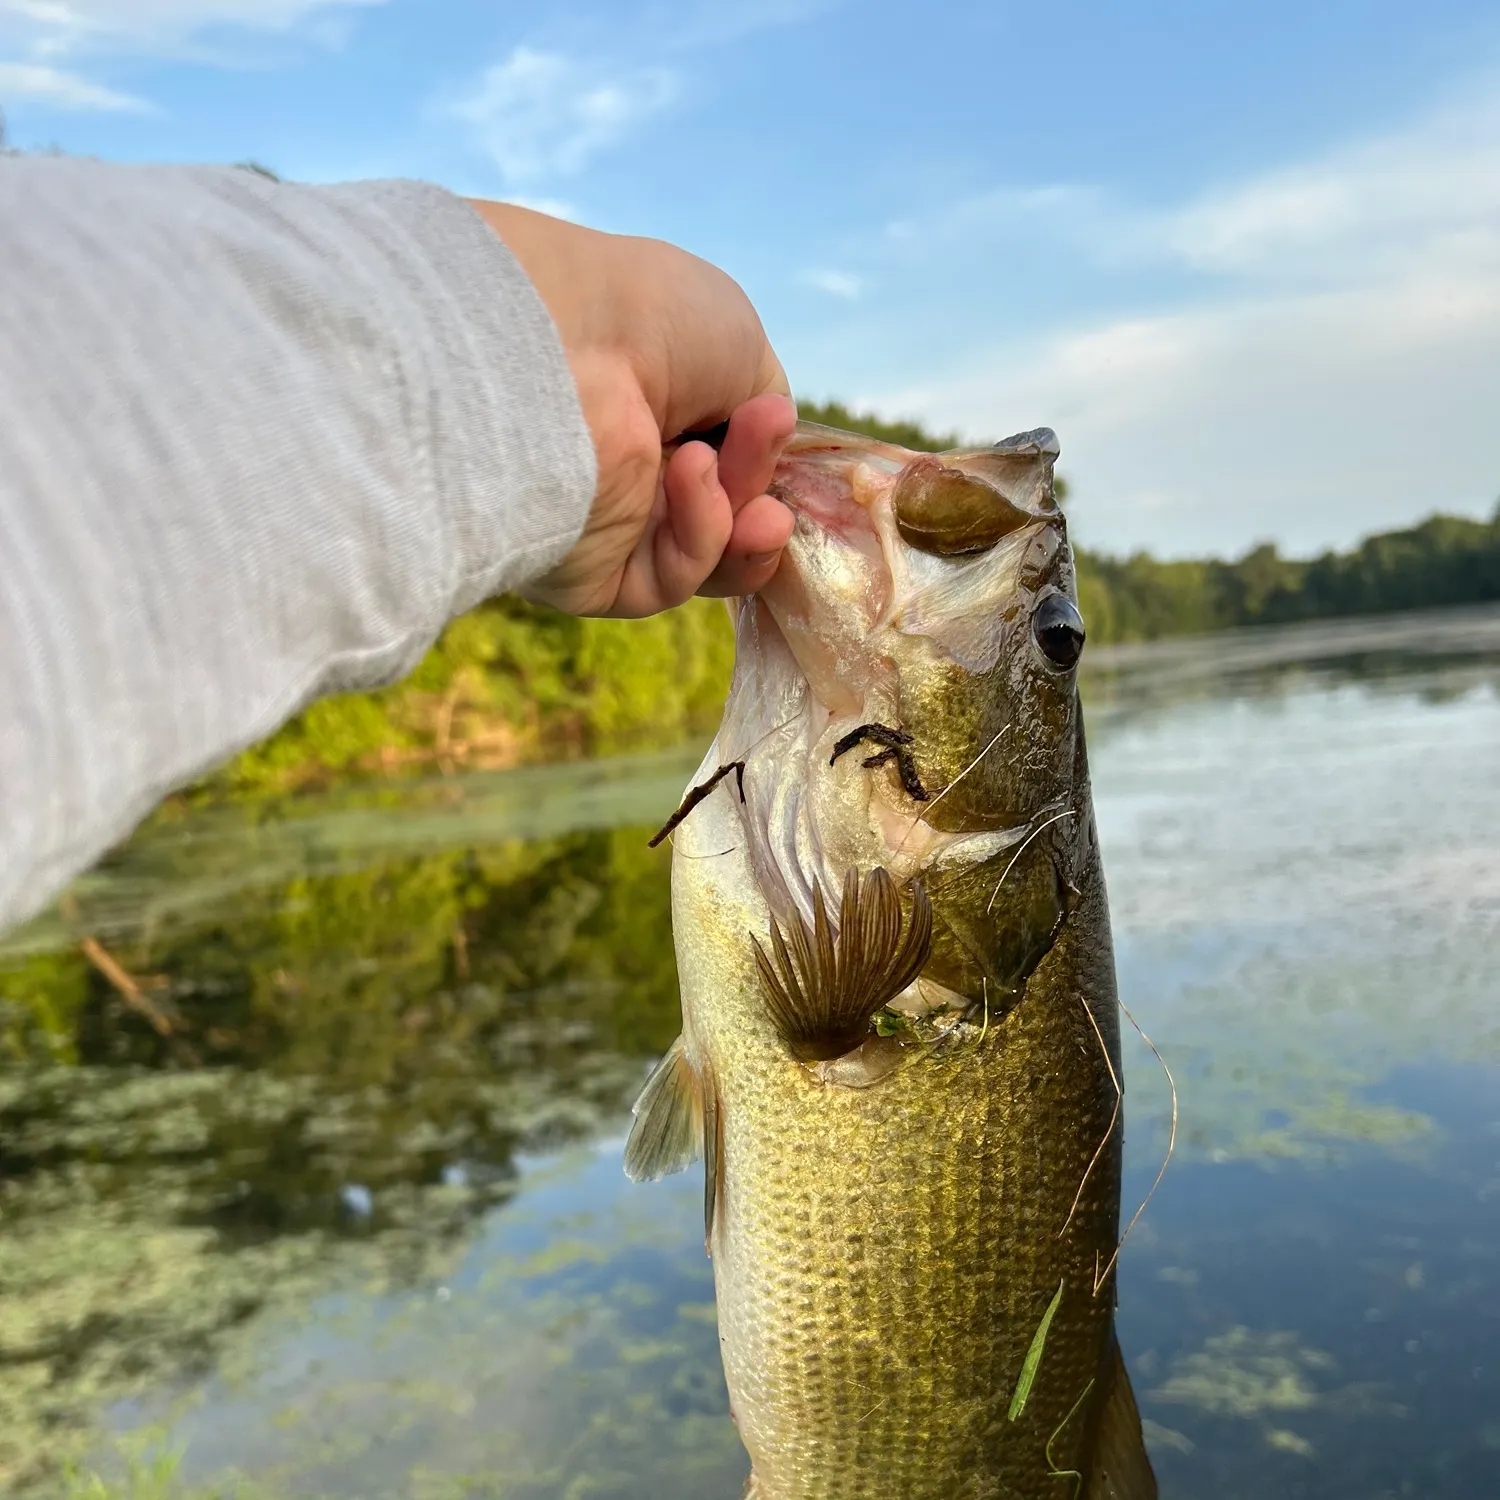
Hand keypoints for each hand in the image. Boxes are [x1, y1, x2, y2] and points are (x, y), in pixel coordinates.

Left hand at [467, 200, 796, 617]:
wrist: (565, 346)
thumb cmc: (650, 323)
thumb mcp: (741, 347)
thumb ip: (762, 406)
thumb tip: (765, 443)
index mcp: (647, 410)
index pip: (721, 460)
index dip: (763, 457)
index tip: (775, 423)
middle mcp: (623, 469)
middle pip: (723, 514)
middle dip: (759, 492)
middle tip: (769, 453)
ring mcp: (607, 526)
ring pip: (705, 559)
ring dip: (744, 528)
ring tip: (760, 501)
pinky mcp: (590, 577)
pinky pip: (669, 579)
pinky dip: (701, 534)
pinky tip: (690, 475)